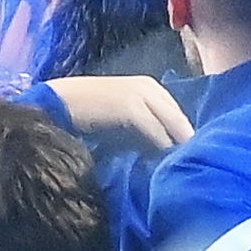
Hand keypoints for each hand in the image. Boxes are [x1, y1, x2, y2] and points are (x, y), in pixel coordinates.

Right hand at [44, 74, 192, 148]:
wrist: (60, 103)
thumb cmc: (88, 111)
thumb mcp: (121, 113)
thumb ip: (144, 123)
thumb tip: (164, 145)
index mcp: (148, 85)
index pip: (176, 112)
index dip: (181, 133)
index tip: (188, 153)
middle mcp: (149, 86)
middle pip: (178, 117)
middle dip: (184, 138)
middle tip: (190, 162)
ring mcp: (140, 94)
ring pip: (171, 122)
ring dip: (177, 143)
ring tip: (180, 164)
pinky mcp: (131, 106)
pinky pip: (155, 129)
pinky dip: (161, 145)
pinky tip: (163, 161)